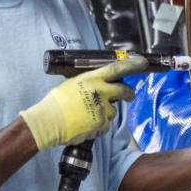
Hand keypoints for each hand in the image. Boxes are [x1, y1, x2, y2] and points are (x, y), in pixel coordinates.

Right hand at [19, 56, 147, 150]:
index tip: (142, 63)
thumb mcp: (70, 84)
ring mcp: (102, 109)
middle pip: (124, 91)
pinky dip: (98, 127)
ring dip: (105, 114)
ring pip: (113, 111)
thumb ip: (87, 83)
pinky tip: (85, 125)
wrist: (48, 121)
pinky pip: (105, 126)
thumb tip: (95, 84)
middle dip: (129, 93)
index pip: (117, 68)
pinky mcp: (101, 124)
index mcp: (91, 78)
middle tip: (128, 95)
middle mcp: (100, 91)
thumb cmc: (55, 103)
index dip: (132, 65)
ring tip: (87, 115)